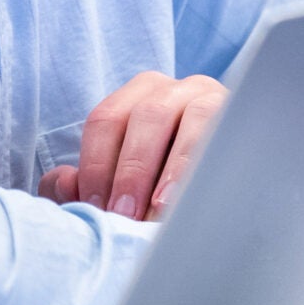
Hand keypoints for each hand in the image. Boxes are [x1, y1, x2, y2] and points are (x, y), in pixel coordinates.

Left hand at [35, 71, 228, 221]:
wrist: (237, 182)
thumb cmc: (170, 186)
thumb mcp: (127, 182)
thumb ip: (88, 183)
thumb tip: (61, 183)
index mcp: (136, 97)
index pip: (106, 120)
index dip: (94, 164)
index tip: (93, 208)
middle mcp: (172, 89)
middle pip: (144, 117)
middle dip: (130, 170)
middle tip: (122, 215)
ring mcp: (211, 96)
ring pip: (189, 119)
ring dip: (169, 168)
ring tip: (156, 211)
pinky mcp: (243, 115)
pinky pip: (221, 131)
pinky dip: (203, 164)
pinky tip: (193, 196)